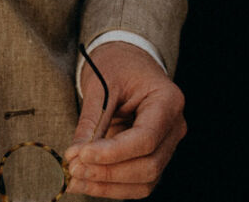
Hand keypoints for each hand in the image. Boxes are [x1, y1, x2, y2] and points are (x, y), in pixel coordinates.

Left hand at [61, 42, 185, 198]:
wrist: (128, 61)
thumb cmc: (117, 66)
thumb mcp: (100, 86)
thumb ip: (91, 122)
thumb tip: (75, 157)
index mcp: (168, 100)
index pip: (145, 138)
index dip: (113, 153)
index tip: (81, 155)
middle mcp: (174, 127)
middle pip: (148, 165)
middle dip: (108, 172)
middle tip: (74, 168)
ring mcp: (167, 145)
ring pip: (144, 181)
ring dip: (107, 185)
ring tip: (75, 178)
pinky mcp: (153, 157)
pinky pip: (137, 182)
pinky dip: (111, 187)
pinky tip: (86, 182)